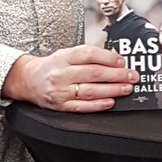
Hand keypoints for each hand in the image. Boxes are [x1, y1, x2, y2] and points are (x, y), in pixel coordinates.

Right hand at [2, 46, 137, 111]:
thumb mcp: (66, 54)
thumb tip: (115, 61)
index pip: (89, 55)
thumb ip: (87, 56)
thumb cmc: (52, 67)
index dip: (108, 58)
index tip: (123, 62)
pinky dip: (98, 105)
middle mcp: (61, 74)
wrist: (28, 80)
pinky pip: (82, 107)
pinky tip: (111, 102)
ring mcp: (61, 91)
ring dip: (112, 90)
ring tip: (127, 89)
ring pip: (91, 91)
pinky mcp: (61, 106)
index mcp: (63, 57)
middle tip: (132, 76)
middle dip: (117, 75)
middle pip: (93, 73)